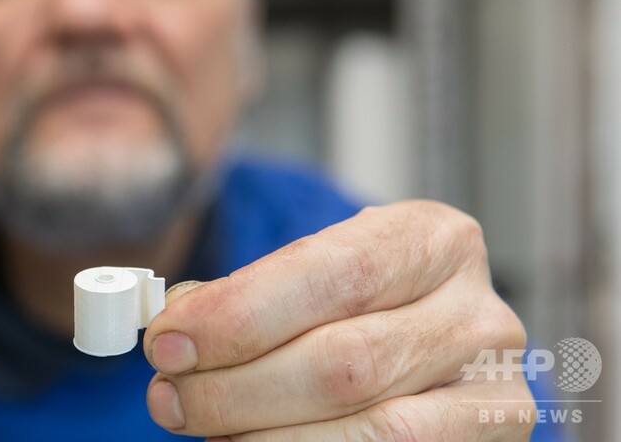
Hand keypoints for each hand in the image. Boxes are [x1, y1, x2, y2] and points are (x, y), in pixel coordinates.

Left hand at [144, 201, 534, 440]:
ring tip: (203, 425)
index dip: (243, 313)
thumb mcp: (318, 271)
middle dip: (236, 387)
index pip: (335, 274)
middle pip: (344, 362)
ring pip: (369, 427)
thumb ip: (255, 294)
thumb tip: (177, 328)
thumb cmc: (360, 297)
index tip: (169, 340)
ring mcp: (492, 385)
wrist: (427, 331)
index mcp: (433, 239)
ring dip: (261, 436)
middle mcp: (475, 310)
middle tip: (169, 395)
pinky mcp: (489, 439)